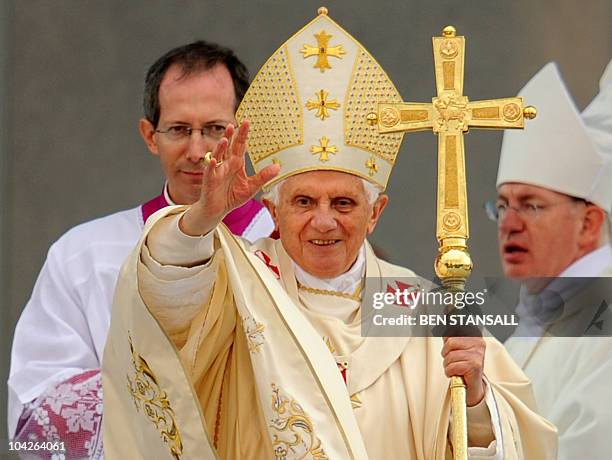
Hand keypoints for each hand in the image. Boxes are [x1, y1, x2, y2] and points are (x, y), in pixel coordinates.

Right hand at [180, 120, 279, 235]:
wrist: (218, 209)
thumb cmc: (233, 196)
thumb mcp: (252, 186)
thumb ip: (263, 176)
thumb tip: (278, 166)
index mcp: (236, 163)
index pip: (240, 145)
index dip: (243, 134)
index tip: (247, 122)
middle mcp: (226, 163)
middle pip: (229, 147)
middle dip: (231, 136)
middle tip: (234, 124)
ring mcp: (217, 170)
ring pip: (218, 155)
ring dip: (221, 147)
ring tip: (225, 139)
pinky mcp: (210, 180)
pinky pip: (210, 171)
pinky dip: (212, 165)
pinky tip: (215, 160)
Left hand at [441, 336, 485, 405]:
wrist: (472, 384)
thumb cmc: (463, 364)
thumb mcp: (456, 346)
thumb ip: (450, 336)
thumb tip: (443, 328)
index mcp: (474, 335)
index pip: (453, 331)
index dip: (447, 340)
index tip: (450, 347)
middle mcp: (478, 343)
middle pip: (450, 342)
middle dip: (446, 353)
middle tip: (453, 360)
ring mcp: (477, 354)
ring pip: (450, 355)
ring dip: (448, 364)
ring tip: (454, 367)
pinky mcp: (475, 365)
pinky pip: (452, 367)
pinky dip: (450, 372)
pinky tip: (456, 373)